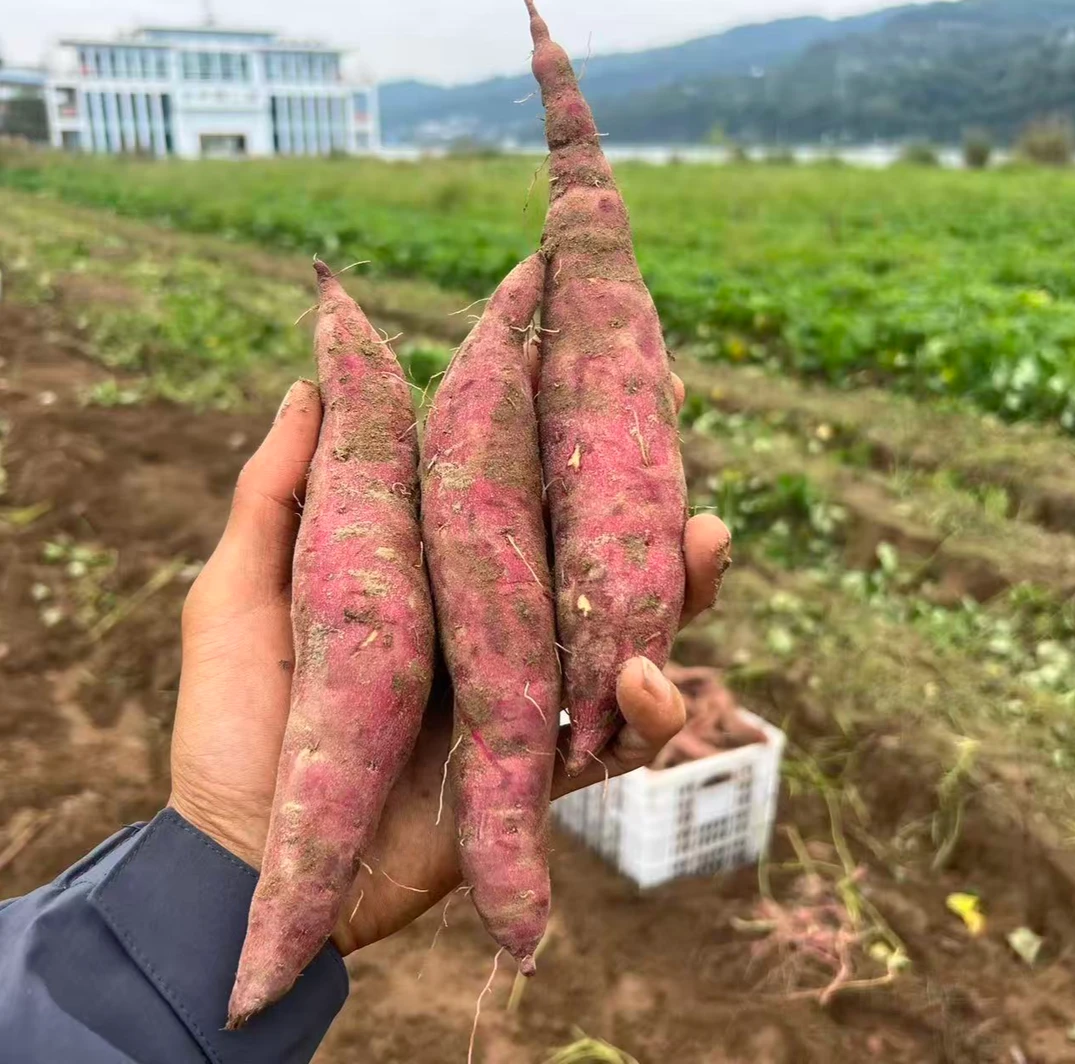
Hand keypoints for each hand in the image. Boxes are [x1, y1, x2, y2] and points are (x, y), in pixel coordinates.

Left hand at [169, 375, 730, 957]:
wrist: (252, 857)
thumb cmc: (233, 723)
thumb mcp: (242, 592)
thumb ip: (277, 492)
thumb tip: (312, 380)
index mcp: (435, 571)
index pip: (513, 483)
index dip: (556, 422)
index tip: (593, 353)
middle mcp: (492, 622)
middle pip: (588, 542)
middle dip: (643, 474)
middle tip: (676, 406)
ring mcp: (524, 691)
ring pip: (630, 624)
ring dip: (683, 582)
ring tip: (707, 537)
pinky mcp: (541, 763)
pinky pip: (621, 735)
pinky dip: (647, 707)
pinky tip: (642, 675)